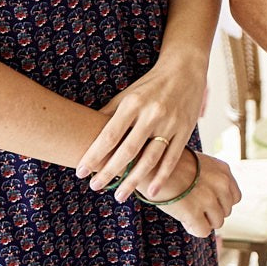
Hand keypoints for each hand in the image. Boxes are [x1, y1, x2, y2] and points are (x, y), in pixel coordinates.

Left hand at [76, 44, 208, 200]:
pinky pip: (172, 159)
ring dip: (133, 180)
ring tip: (119, 196)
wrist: (185, 69)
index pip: (109, 135)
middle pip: (127, 151)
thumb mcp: (128, 94)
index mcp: (133, 103)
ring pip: (149, 159)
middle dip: (109, 172)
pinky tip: (149, 192)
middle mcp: (151, 114)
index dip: (93, 156)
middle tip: (94, 187)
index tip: (80, 172)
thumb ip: (109, 113)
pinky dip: (161, 177)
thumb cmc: (150, 84)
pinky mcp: (185, 131)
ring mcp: (170, 124)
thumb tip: (86, 133)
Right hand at [148, 148, 241, 239]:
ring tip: (187, 212)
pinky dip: (194, 229)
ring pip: (217, 222)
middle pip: (226, 211)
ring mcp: (208, 199)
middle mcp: (220, 184)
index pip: (235, 197)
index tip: (206, 201)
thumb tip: (214, 203)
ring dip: (203, 221)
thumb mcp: (198, 164)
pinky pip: (204, 231)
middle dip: (211, 212)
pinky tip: (184, 220)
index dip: (220, 202)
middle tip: (193, 207)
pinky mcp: (194, 212)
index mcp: (223, 170)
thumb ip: (211, 180)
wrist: (149, 163)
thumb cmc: (168, 164)